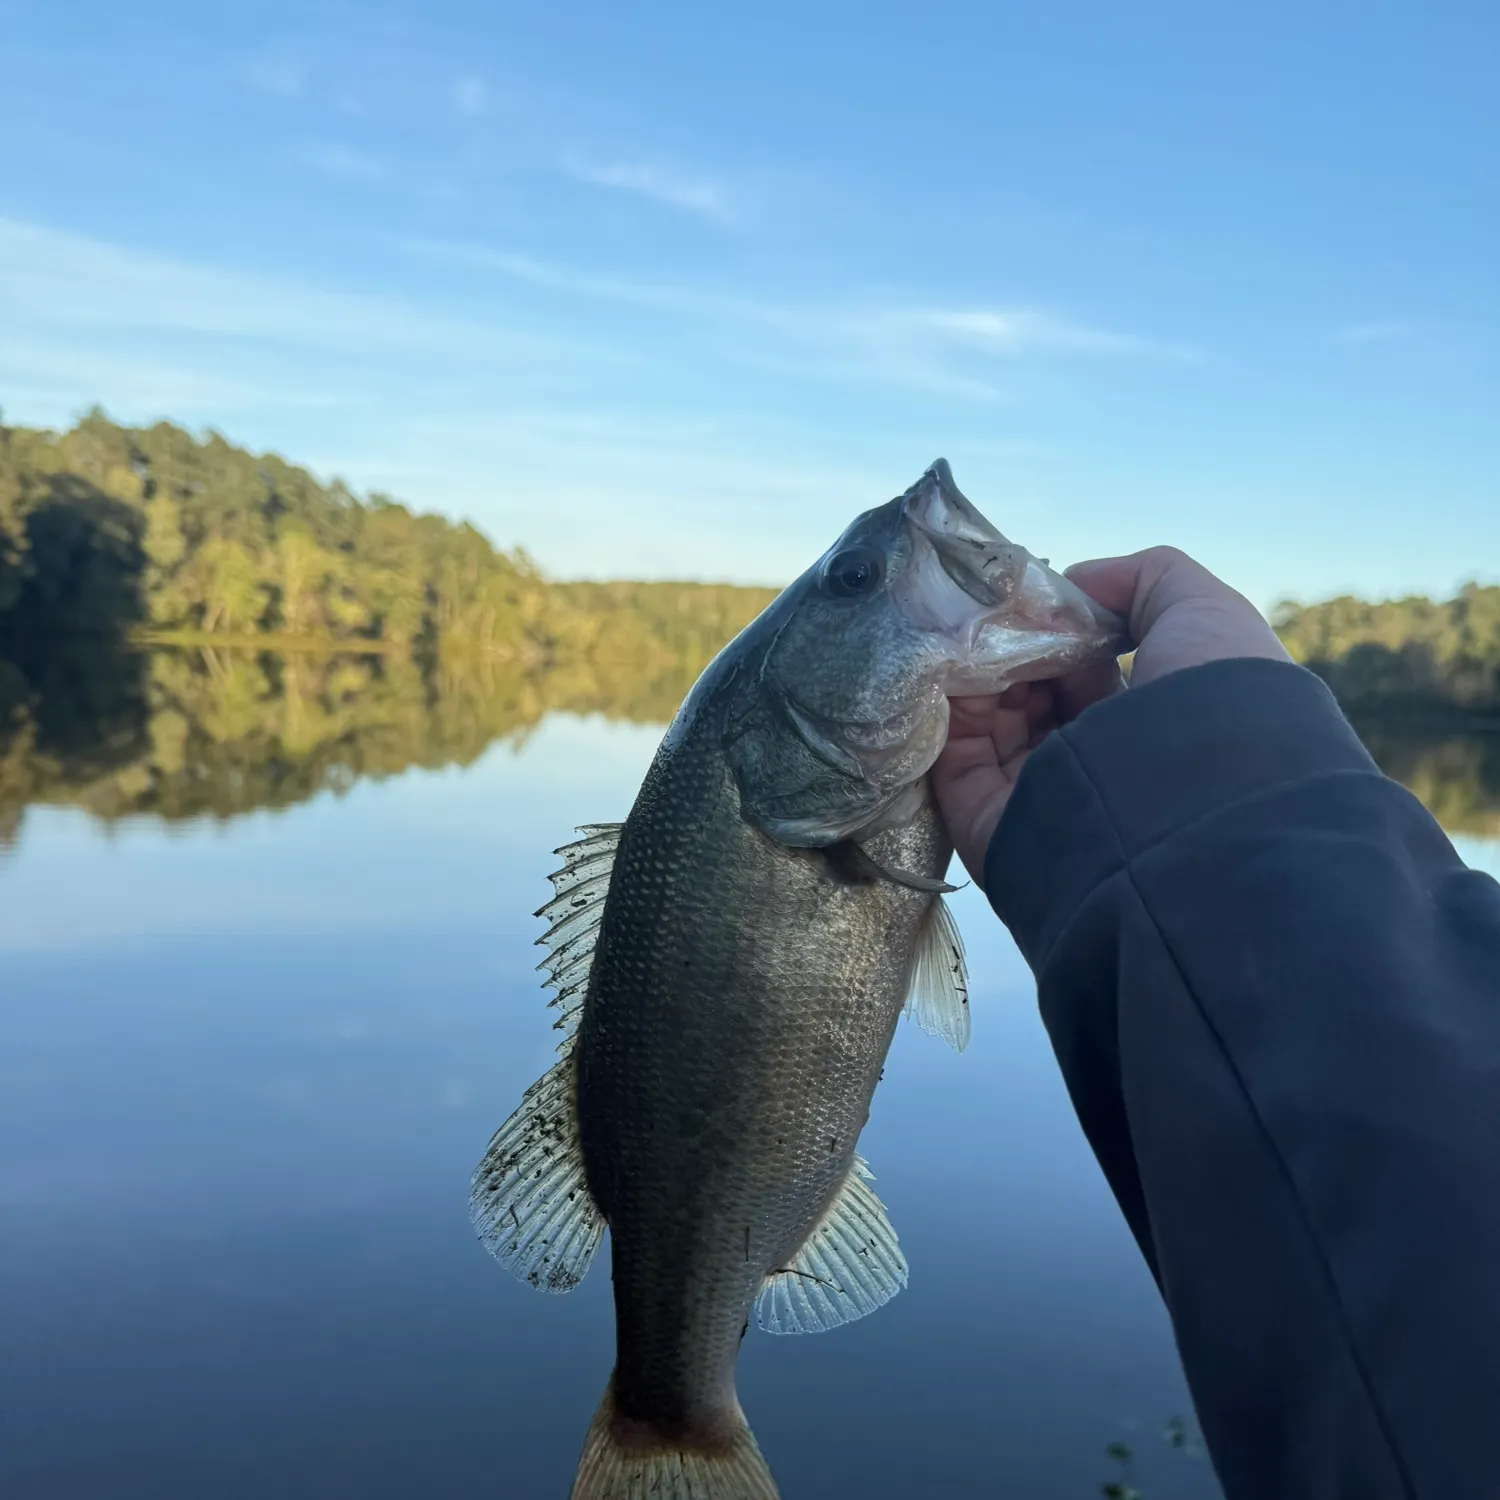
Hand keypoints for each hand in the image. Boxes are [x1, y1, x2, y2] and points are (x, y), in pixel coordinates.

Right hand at [931, 547, 1289, 881]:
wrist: (1191, 815)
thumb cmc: (1209, 706)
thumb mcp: (1204, 613)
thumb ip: (1145, 579)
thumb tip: (1074, 585)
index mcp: (1146, 728)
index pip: (1082, 674)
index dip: (1056, 633)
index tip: (1032, 601)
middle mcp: (1095, 768)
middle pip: (1028, 696)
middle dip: (1007, 650)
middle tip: (990, 618)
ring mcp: (1040, 800)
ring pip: (986, 724)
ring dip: (973, 675)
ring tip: (969, 641)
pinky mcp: (989, 827)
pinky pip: (954, 761)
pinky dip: (946, 715)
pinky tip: (951, 674)